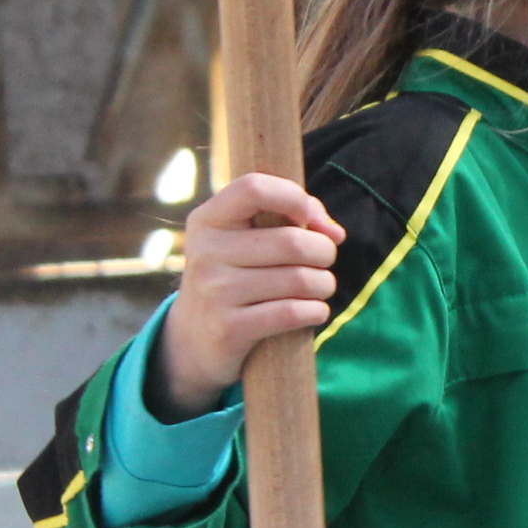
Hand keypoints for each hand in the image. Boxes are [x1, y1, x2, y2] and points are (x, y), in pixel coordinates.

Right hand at [152, 172, 346, 419]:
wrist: (193, 339)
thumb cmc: (236, 277)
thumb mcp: (246, 240)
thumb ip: (293, 218)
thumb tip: (334, 232)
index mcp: (208, 220)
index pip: (254, 188)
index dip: (294, 197)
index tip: (307, 219)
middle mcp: (206, 252)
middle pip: (293, 241)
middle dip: (324, 251)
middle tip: (323, 261)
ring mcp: (214, 292)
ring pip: (300, 279)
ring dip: (324, 285)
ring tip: (319, 287)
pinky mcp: (227, 329)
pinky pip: (292, 312)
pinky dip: (316, 311)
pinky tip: (314, 311)